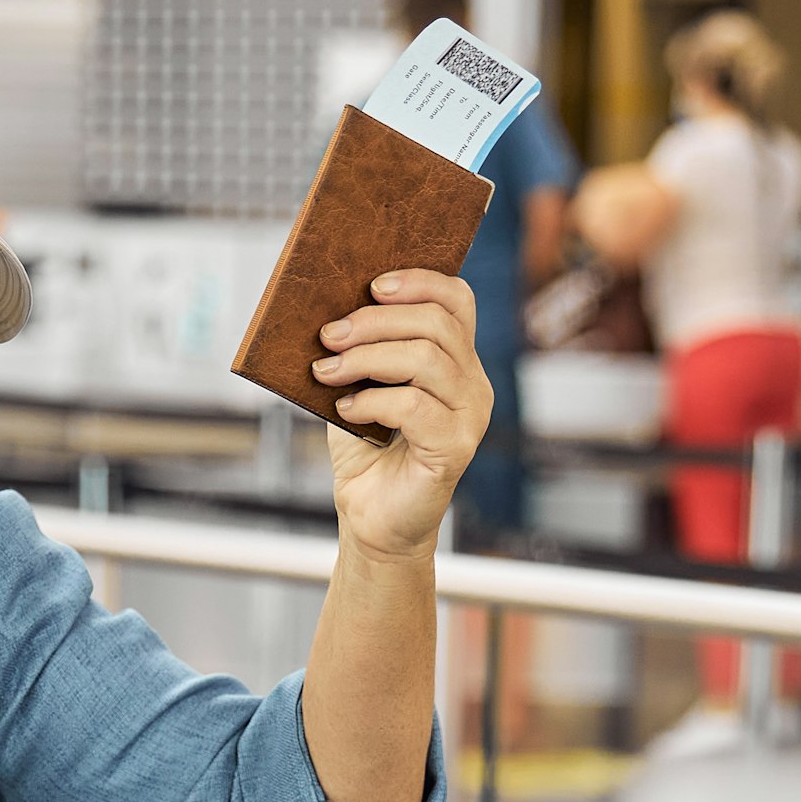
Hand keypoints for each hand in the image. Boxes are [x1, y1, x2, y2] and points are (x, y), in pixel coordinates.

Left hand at [317, 270, 488, 562]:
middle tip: (329, 334)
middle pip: (437, 324)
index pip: (457, 301)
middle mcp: (473, 385)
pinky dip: (372, 400)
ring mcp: (470, 417)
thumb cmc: (366, 451)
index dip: (419, 282)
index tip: (372, 285)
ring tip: (327, 370)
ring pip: (427, 358)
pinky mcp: (456, 448)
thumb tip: (331, 305)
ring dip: (367, 357)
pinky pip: (415, 406)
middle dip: (376, 321)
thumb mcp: (359, 385)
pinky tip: (346, 410)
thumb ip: (360, 347)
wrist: (371, 519)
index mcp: (457, 361)